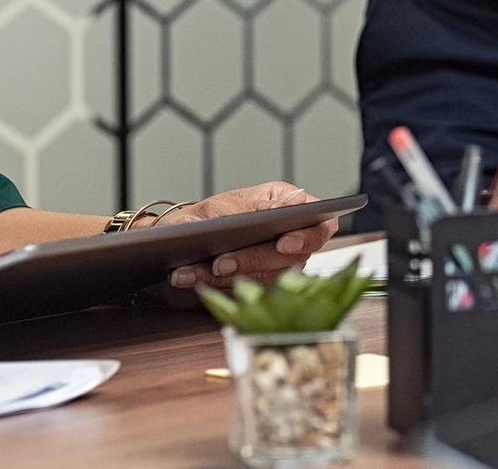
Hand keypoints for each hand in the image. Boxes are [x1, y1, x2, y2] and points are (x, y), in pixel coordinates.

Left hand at [156, 182, 336, 290]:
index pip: (320, 227)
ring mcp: (273, 270)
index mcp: (290, 210)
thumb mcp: (231, 203)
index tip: (285, 244)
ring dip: (222, 278)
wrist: (178, 241)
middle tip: (221, 261)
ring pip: (261, 281)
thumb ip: (264, 206)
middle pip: (290, 259)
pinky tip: (187, 278)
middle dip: (251, 261)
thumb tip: (297, 201)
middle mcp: (288, 242)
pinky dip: (209, 288)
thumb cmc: (208, 216)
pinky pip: (239, 296)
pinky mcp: (254, 293)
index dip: (307, 237)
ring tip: (189, 270)